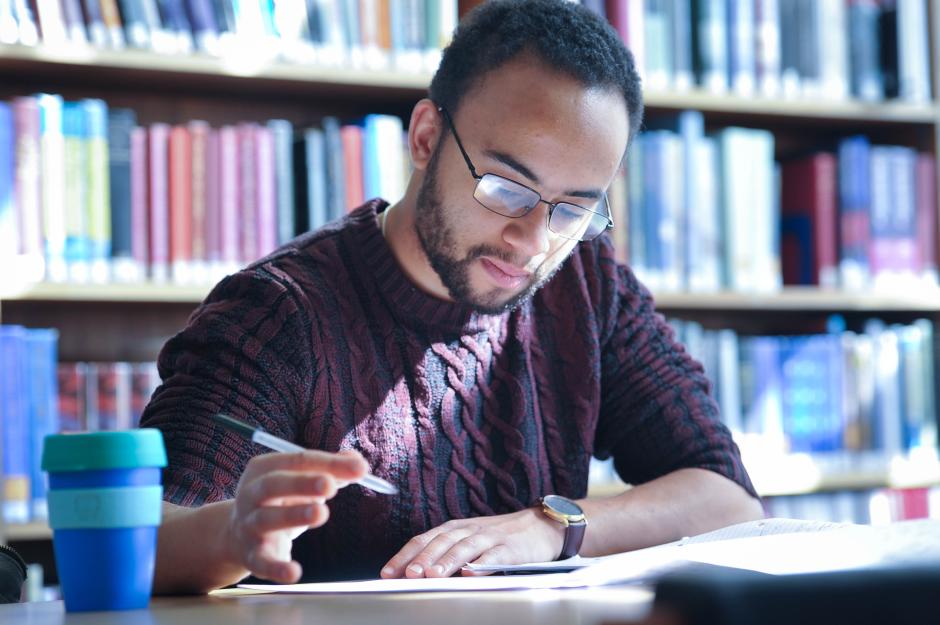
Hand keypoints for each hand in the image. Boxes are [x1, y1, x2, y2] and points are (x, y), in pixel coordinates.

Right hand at [222, 449, 367, 583]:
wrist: (237, 535)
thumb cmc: (280, 500)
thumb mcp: (300, 480)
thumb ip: (331, 469)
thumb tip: (359, 463)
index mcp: (264, 468)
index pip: (297, 460)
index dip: (329, 463)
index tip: (360, 469)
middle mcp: (251, 494)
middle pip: (274, 485)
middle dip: (302, 483)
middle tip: (330, 485)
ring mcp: (248, 525)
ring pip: (267, 518)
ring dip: (293, 515)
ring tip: (321, 513)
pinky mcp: (251, 556)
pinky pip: (262, 562)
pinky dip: (277, 568)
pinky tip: (295, 572)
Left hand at [380, 508, 565, 578]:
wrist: (540, 526)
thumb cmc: (499, 538)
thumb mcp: (469, 540)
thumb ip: (446, 554)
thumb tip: (414, 575)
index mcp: (455, 528)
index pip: (424, 539)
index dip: (405, 555)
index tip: (388, 572)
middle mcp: (470, 529)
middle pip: (441, 542)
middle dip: (422, 559)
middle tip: (407, 574)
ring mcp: (491, 537)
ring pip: (464, 547)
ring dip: (447, 561)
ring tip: (432, 575)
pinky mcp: (511, 548)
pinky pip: (495, 556)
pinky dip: (482, 563)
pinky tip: (471, 572)